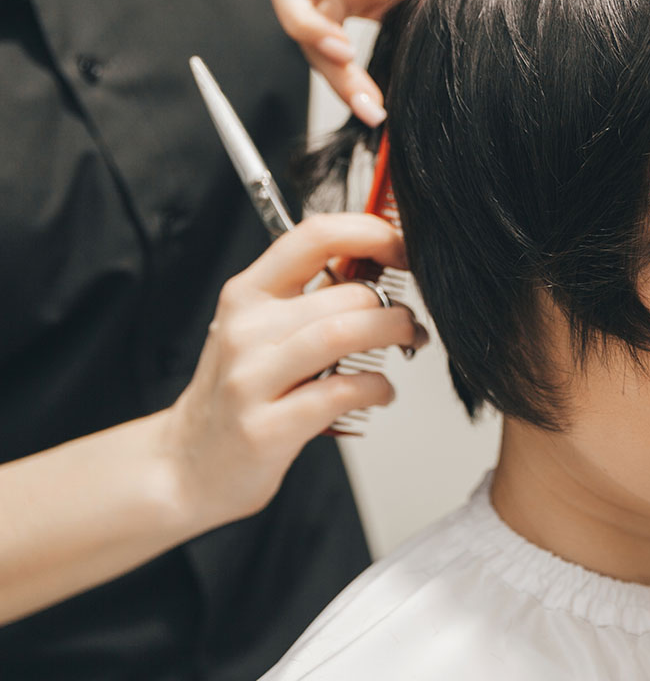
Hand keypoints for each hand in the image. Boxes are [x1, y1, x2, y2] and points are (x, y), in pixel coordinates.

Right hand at [162, 214, 427, 526]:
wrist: (189, 464)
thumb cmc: (240, 391)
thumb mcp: (263, 329)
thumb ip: (315, 295)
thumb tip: (380, 260)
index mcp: (248, 294)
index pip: (314, 236)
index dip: (371, 233)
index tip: (403, 250)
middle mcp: (245, 329)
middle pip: (345, 293)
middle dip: (396, 306)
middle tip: (411, 323)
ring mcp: (251, 379)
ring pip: (344, 333)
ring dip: (393, 335)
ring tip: (407, 345)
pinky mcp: (267, 427)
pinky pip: (341, 391)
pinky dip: (378, 387)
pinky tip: (381, 392)